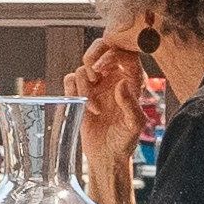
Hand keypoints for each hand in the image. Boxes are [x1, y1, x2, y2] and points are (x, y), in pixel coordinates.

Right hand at [71, 31, 155, 147]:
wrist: (106, 155)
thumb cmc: (125, 140)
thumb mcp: (133, 125)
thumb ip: (130, 104)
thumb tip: (120, 84)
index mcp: (132, 79)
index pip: (125, 52)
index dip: (112, 54)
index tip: (102, 69)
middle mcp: (113, 77)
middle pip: (102, 47)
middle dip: (94, 57)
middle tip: (93, 74)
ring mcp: (95, 85)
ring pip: (83, 67)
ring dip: (85, 87)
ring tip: (95, 108)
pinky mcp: (79, 93)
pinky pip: (70, 79)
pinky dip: (73, 91)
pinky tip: (84, 107)